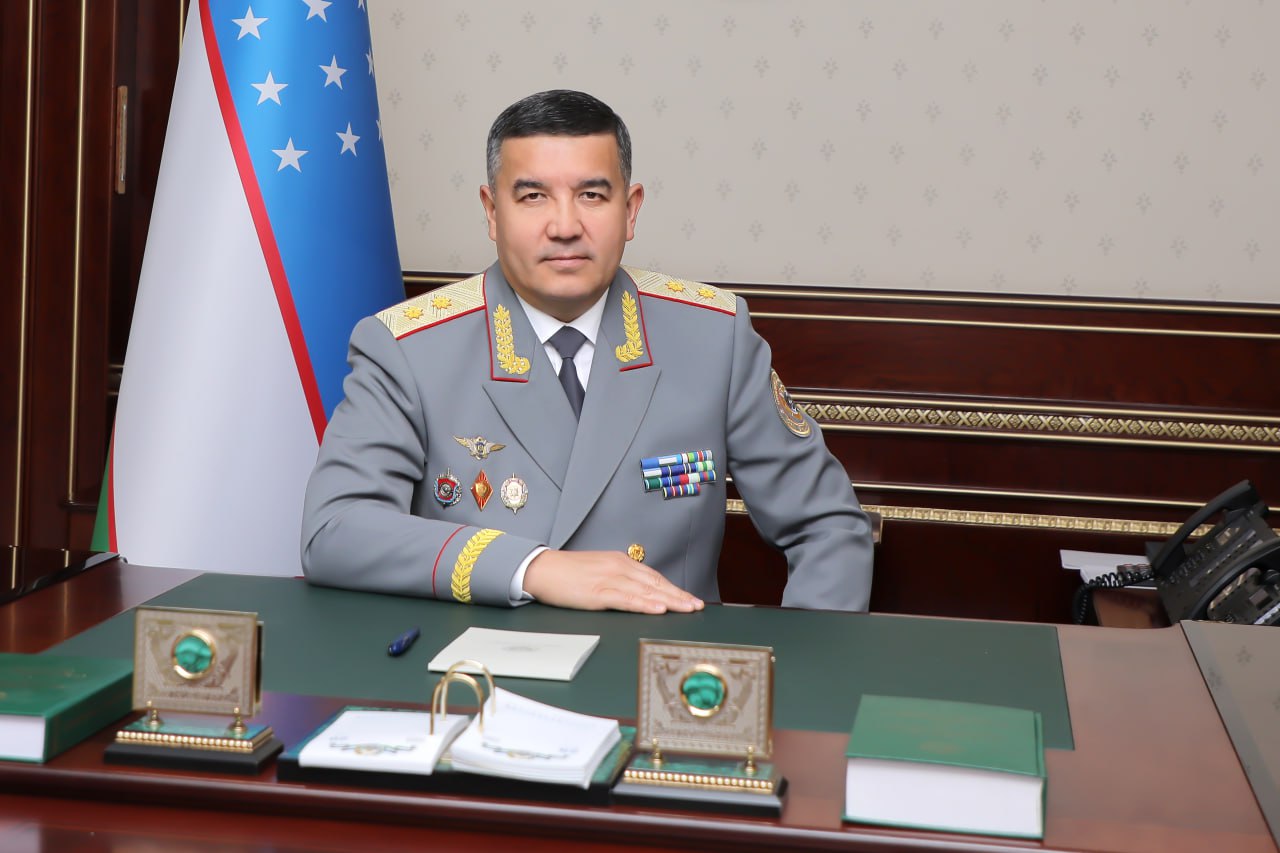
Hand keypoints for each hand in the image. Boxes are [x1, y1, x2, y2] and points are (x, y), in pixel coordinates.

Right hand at [523, 550, 704, 613]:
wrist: (540, 568)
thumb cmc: (566, 572)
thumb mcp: (597, 570)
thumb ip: (617, 578)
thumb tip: (636, 591)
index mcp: (619, 562)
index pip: (653, 576)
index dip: (673, 588)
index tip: (689, 598)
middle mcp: (618, 567)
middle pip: (655, 583)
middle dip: (679, 595)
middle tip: (697, 606)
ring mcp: (609, 579)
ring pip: (646, 591)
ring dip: (670, 601)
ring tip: (688, 609)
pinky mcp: (598, 592)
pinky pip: (627, 599)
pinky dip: (645, 604)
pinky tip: (658, 609)